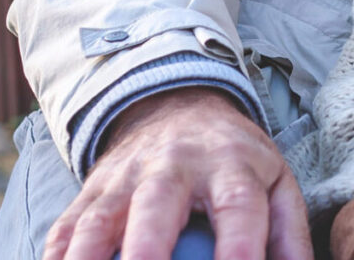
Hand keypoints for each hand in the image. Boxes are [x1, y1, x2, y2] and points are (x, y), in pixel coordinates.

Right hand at [43, 87, 312, 259]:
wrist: (179, 108)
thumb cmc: (235, 162)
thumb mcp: (276, 182)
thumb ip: (290, 232)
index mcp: (231, 163)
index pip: (239, 205)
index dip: (239, 246)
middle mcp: (175, 166)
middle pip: (158, 206)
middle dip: (149, 251)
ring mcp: (125, 177)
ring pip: (98, 221)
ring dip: (87, 259)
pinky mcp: (89, 193)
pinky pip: (64, 231)